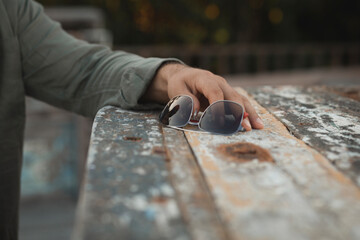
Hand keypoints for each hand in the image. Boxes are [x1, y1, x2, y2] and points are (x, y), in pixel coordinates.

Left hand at [142, 63, 263, 130]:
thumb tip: (195, 109)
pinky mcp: (229, 95)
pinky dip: (248, 113)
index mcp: (205, 79)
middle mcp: (219, 82)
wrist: (186, 76)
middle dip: (239, 112)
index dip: (218, 107)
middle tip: (244, 127)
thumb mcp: (177, 89)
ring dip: (249, 113)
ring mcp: (226, 88)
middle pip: (233, 96)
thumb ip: (185, 98)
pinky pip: (241, 103)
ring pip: (241, 100)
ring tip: (257, 126)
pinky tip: (256, 124)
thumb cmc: (180, 83)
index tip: (219, 122)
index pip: (215, 92)